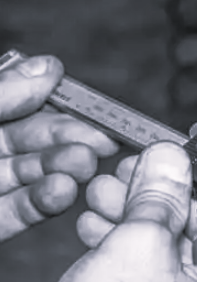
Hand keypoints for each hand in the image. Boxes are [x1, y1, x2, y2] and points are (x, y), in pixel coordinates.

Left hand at [0, 55, 117, 241]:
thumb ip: (2, 93)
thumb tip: (48, 68)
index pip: (26, 103)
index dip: (63, 106)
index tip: (98, 109)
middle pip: (36, 141)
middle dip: (72, 139)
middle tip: (103, 141)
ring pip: (33, 176)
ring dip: (64, 171)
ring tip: (84, 165)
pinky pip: (19, 213)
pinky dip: (43, 203)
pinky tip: (63, 193)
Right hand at [31, 142, 196, 281]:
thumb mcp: (137, 249)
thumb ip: (159, 196)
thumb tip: (171, 160)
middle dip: (172, 191)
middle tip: (150, 163)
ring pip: (177, 243)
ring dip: (142, 210)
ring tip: (114, 186)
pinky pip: (155, 265)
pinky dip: (129, 239)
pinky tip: (102, 218)